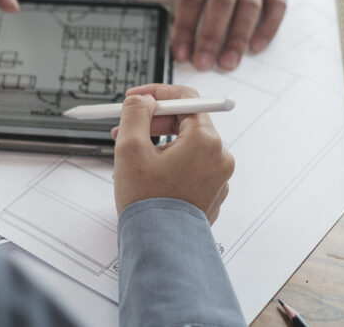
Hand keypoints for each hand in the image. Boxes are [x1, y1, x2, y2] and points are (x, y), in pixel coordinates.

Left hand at [110, 0, 286, 69]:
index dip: (185, 25)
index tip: (178, 51)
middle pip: (221, 4)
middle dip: (211, 36)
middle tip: (202, 63)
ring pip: (249, 7)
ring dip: (239, 37)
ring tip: (227, 63)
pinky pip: (277, 4)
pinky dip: (269, 27)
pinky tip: (256, 47)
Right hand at [111, 84, 233, 222]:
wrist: (161, 249)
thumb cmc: (147, 203)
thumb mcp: (129, 147)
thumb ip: (135, 113)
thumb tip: (143, 99)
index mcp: (205, 141)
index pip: (185, 98)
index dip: (156, 94)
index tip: (135, 98)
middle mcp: (219, 157)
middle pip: (185, 122)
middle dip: (152, 123)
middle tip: (124, 130)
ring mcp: (218, 177)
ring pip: (185, 146)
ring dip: (157, 145)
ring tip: (131, 162)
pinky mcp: (211, 194)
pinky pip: (189, 167)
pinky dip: (168, 165)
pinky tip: (146, 178)